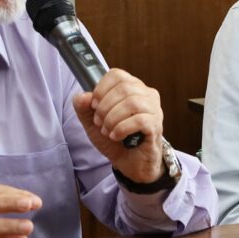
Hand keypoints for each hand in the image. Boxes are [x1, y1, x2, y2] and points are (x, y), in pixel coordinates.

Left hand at [73, 68, 163, 183]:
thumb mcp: (93, 123)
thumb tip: (82, 96)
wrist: (130, 163)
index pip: (117, 75)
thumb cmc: (115, 138)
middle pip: (124, 87)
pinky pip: (140, 120)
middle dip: (105, 107)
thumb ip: (84, 108)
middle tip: (99, 123)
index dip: (101, 89)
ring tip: (107, 131)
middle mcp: (146, 95)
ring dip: (112, 119)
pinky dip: (122, 128)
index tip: (94, 105)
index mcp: (132, 88)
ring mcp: (154, 110)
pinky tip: (116, 136)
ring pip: (132, 103)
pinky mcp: (156, 126)